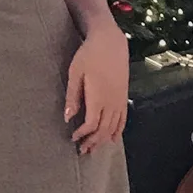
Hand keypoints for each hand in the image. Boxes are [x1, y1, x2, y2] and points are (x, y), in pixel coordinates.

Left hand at [65, 26, 129, 154]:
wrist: (111, 41)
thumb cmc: (89, 55)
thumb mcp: (75, 73)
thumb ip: (72, 96)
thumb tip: (68, 118)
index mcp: (98, 97)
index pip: (91, 124)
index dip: (82, 134)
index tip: (73, 138)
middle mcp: (112, 102)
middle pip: (103, 129)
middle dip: (92, 142)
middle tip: (81, 150)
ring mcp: (120, 99)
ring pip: (113, 126)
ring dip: (103, 139)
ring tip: (93, 148)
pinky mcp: (124, 95)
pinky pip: (123, 118)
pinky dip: (118, 130)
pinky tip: (113, 139)